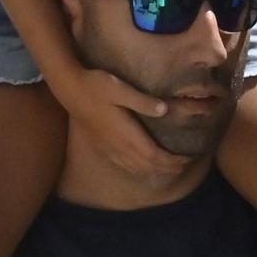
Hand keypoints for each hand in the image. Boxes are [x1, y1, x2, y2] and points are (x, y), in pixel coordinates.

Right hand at [47, 58, 189, 178]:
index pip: (154, 156)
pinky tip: (142, 164)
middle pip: (147, 166)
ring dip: (154, 170)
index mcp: (126, 134)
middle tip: (184, 164)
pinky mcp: (102, 146)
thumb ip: (142, 101)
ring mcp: (109, 148)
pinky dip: (139, 168)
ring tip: (168, 167)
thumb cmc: (96, 85)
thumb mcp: (121, 88)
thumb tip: (165, 110)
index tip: (187, 159)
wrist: (69, 89)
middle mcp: (118, 146)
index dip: (172, 161)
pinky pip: (124, 165)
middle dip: (167, 168)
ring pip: (135, 168)